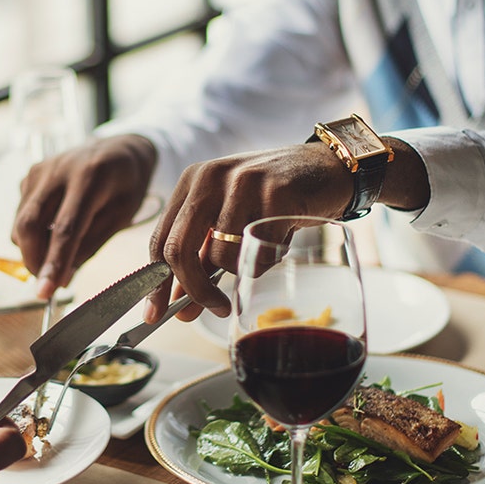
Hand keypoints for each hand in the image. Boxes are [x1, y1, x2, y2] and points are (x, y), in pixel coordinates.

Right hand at [12, 134, 157, 297]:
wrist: (120, 148)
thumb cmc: (127, 184)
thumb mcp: (122, 216)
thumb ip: (91, 245)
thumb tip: (62, 278)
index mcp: (90, 177)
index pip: (65, 229)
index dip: (53, 263)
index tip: (45, 293)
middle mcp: (58, 170)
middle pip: (29, 225)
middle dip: (33, 261)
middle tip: (49, 282)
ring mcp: (40, 170)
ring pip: (20, 222)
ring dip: (33, 249)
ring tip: (58, 254)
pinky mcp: (30, 175)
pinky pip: (21, 214)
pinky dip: (32, 233)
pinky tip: (53, 230)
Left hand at [145, 143, 352, 321]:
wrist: (328, 169)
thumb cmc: (274, 198)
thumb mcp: (229, 220)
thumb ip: (202, 258)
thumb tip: (180, 306)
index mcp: (191, 181)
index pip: (160, 240)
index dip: (156, 284)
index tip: (155, 314)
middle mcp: (210, 177)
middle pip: (179, 250)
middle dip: (193, 290)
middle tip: (213, 309)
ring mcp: (242, 183)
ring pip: (222, 256)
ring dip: (243, 268)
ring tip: (262, 249)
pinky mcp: (276, 194)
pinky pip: (259, 253)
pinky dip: (268, 260)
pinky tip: (280, 240)